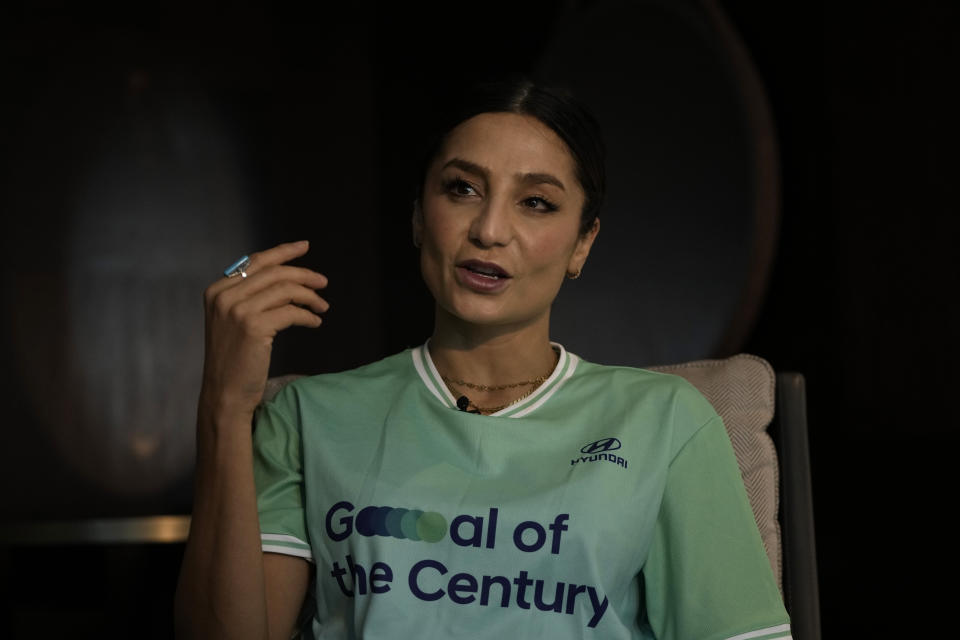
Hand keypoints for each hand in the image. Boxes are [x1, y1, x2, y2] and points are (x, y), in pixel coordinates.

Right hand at [199, 240, 328, 421]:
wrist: (225, 392)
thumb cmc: (234, 360)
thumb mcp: (234, 321)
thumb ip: (250, 297)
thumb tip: (287, 278)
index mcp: (217, 290)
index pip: (255, 261)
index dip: (283, 252)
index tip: (304, 247)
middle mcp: (224, 296)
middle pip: (274, 272)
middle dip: (303, 274)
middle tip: (323, 283)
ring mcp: (237, 311)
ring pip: (285, 289)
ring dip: (310, 297)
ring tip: (323, 307)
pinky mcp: (254, 326)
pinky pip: (291, 311)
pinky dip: (308, 315)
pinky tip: (315, 322)